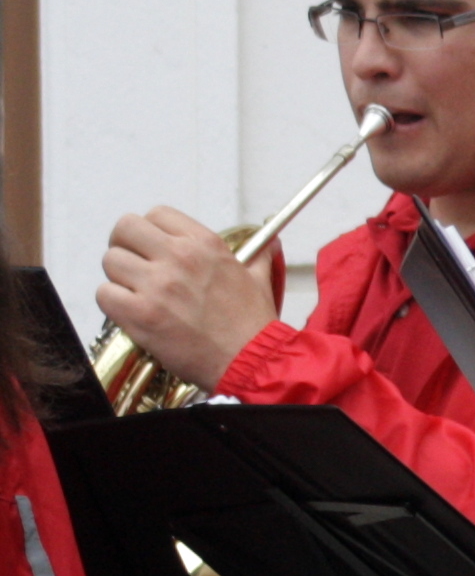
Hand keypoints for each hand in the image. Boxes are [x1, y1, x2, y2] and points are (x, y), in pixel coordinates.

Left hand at [95, 206, 278, 389]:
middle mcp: (177, 257)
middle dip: (125, 246)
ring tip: (137, 294)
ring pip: (111, 261)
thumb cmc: (253, 324)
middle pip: (124, 229)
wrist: (249, 361)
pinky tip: (132, 313)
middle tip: (135, 266)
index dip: (151, 231)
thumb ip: (258, 256)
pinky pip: (104, 293)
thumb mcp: (259, 280)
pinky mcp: (139, 313)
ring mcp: (156, 285)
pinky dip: (113, 303)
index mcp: (204, 244)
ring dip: (119, 278)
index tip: (154, 247)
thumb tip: (269, 244)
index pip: (156, 214)